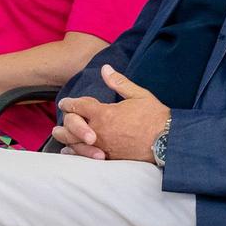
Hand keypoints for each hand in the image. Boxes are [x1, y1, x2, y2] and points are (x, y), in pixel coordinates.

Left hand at [53, 66, 168, 162]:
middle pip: (73, 126)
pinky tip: (72, 153)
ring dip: (66, 139)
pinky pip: (87, 156)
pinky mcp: (109, 158)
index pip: (80, 106)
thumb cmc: (154, 116)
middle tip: (57, 123)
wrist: (167, 141)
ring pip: (77, 143)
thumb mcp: (138, 94)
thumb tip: (105, 68)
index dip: (70, 103)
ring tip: (59, 136)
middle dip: (65, 123)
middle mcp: (99, 130)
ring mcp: (103, 146)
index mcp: (104, 113)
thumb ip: (118, 82)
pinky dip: (77, 154)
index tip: (64, 103)